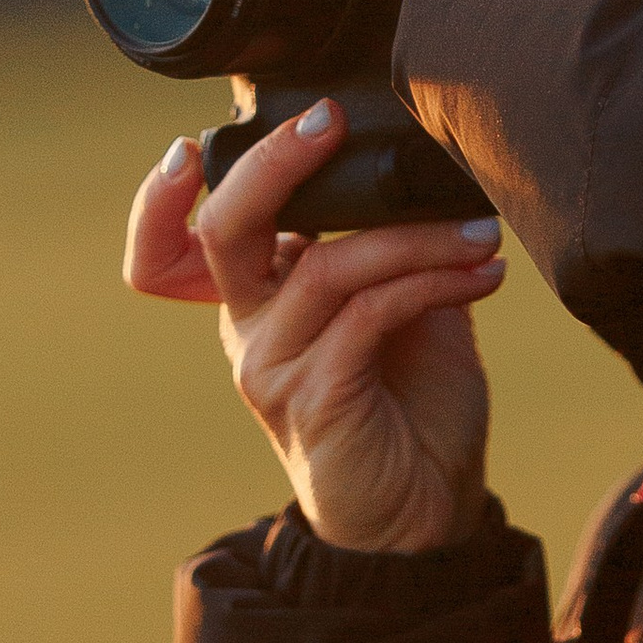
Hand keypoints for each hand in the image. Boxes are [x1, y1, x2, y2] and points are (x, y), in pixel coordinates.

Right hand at [124, 97, 505, 551]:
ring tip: (480, 234)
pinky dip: (431, 281)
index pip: (175, 244)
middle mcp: (250, 329)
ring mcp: (272, 366)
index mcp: (258, 300)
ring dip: (416, 237)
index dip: (160, 199)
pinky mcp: (312, 398)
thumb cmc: (411, 407)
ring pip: (326, 265)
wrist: (423, 518)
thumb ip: (387, 247)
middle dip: (275, 163)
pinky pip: (367, 314)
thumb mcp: (401, 309)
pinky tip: (482, 276)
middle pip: (224, 229)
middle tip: (331, 124)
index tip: (195, 143)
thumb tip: (427, 173)